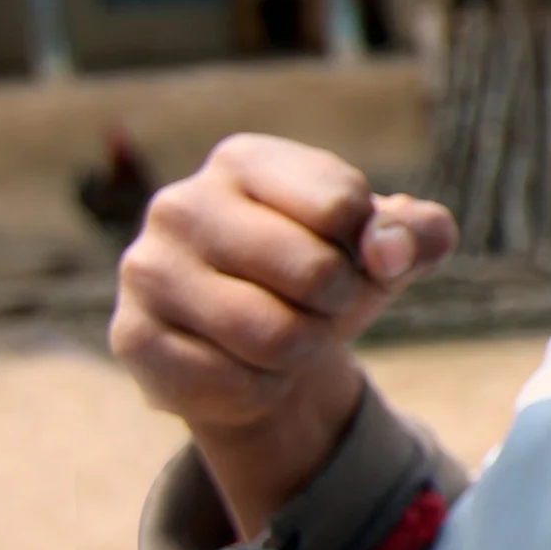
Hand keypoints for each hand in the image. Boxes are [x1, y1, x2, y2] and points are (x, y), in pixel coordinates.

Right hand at [110, 134, 455, 534]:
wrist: (253, 351)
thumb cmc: (324, 278)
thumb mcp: (388, 247)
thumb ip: (419, 233)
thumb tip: (389, 251)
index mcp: (246, 160)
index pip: (343, 205)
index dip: (371, 249)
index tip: (350, 255)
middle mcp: (182, 204)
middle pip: (316, 272)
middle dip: (339, 304)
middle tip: (318, 305)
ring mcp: (148, 270)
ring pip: (275, 336)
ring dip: (303, 351)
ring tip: (284, 336)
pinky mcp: (131, 336)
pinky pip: (233, 383)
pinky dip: (262, 389)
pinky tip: (243, 368)